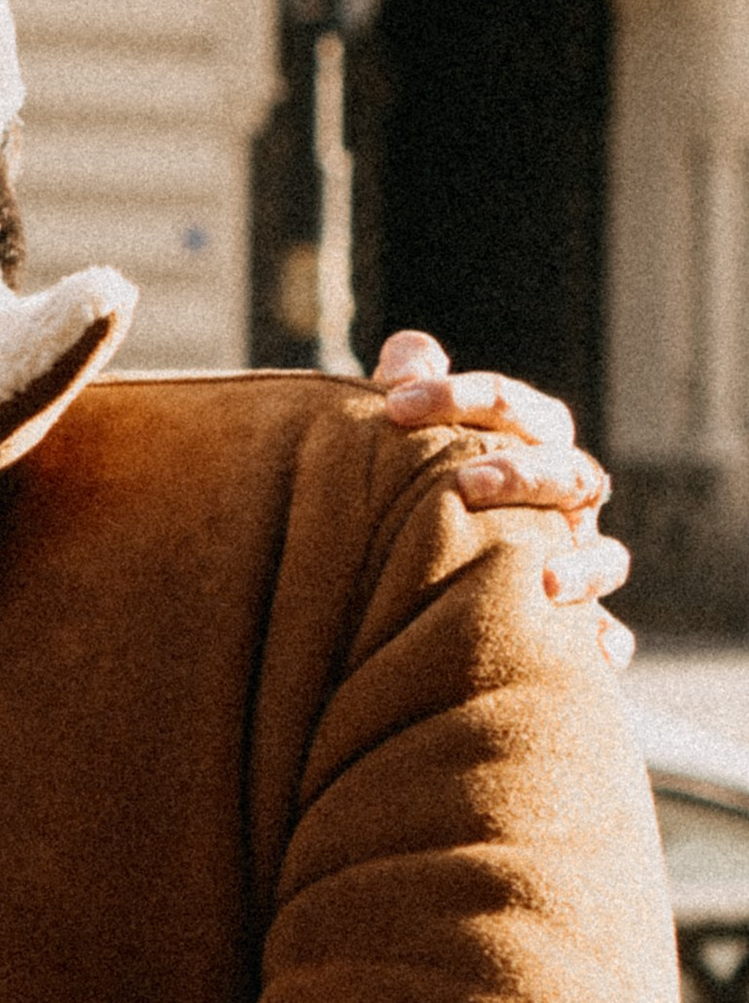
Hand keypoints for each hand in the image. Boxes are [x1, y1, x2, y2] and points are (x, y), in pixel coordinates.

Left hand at [370, 330, 631, 669]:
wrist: (429, 575)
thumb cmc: (420, 487)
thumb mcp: (407, 439)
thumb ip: (409, 388)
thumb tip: (409, 352)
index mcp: (528, 443)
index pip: (511, 406)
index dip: (459, 396)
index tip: (392, 405)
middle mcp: (562, 500)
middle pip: (566, 473)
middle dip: (521, 474)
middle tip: (464, 484)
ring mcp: (575, 558)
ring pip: (606, 554)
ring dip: (581, 564)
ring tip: (542, 579)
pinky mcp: (576, 623)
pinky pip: (609, 633)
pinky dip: (605, 639)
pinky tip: (593, 650)